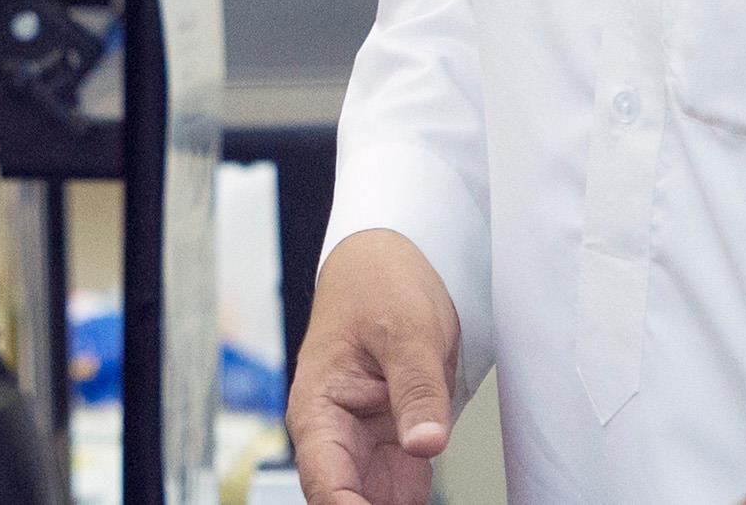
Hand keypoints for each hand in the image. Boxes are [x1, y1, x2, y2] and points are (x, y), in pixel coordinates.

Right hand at [289, 228, 461, 504]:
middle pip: (347, 501)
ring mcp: (366, 441)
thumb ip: (417, 390)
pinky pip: (400, 489)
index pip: (327, 486)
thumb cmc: (378, 285)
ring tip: (424, 500)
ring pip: (374, 502)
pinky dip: (412, 503)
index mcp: (318, 409)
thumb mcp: (407, 330)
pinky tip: (428, 503)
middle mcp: (335, 434)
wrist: (387, 263)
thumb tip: (427, 445)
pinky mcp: (395, 443)